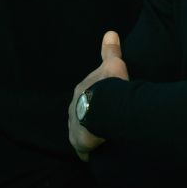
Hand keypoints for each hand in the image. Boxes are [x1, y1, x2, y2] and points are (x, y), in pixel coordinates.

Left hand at [67, 31, 125, 160]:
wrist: (104, 108)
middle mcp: (73, 108)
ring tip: (104, 141)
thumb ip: (111, 51)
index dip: (96, 100)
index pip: (87, 95)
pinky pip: (85, 149)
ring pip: (82, 132)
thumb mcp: (113, 65)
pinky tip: (100, 154)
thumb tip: (110, 33)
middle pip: (82, 114)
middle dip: (91, 119)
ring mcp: (74, 126)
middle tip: (107, 125)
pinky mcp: (79, 143)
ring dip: (91, 136)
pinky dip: (91, 151)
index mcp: (81, 91)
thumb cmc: (109, 86)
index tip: (106, 106)